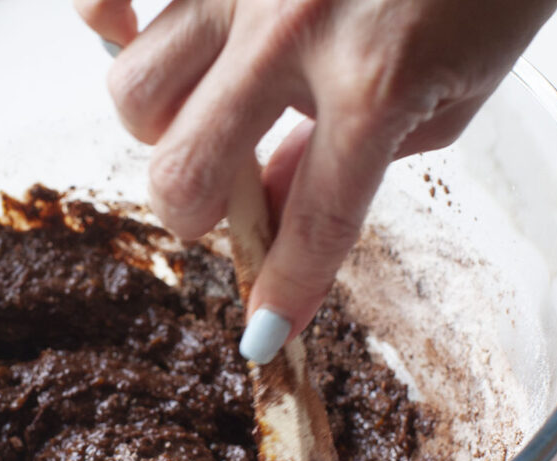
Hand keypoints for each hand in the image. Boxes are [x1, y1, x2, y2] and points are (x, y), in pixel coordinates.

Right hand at [74, 0, 556, 358]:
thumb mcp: (451, 93)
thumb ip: (355, 160)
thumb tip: (270, 206)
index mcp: (375, 84)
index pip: (310, 226)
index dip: (281, 292)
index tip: (262, 333)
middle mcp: (291, 30)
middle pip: (181, 171)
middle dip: (192, 211)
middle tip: (216, 200)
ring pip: (135, 91)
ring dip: (162, 127)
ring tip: (201, 108)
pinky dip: (105, 21)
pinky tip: (129, 32)